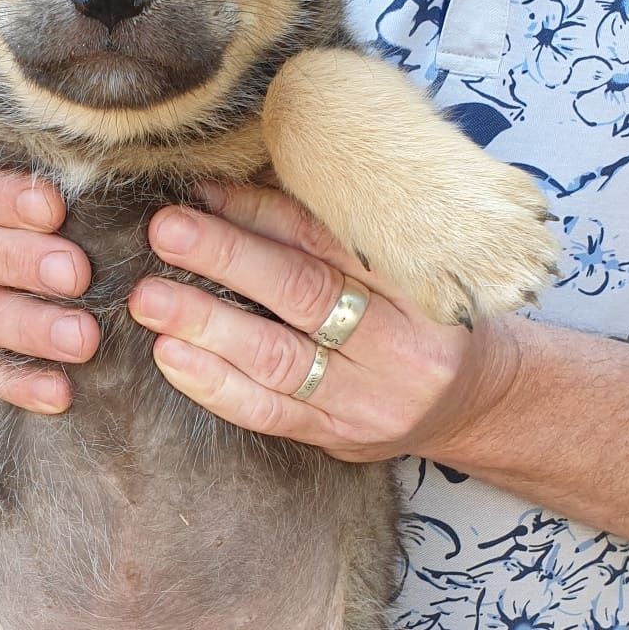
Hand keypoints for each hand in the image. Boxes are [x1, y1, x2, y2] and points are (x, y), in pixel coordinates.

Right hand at [0, 171, 96, 412]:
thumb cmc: (33, 225)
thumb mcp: (37, 200)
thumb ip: (61, 195)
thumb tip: (108, 191)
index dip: (7, 199)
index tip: (56, 209)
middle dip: (19, 261)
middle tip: (77, 275)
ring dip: (30, 327)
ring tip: (82, 339)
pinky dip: (21, 383)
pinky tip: (60, 392)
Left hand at [131, 183, 505, 463]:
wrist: (476, 400)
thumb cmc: (424, 316)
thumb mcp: (402, 265)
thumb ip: (333, 232)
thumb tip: (227, 193)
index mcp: (421, 282)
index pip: (333, 240)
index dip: (262, 213)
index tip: (203, 191)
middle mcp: (402, 342)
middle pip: (305, 294)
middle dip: (228, 259)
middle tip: (166, 232)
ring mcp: (370, 398)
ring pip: (279, 359)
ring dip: (207, 325)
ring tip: (151, 299)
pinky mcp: (340, 437)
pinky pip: (270, 413)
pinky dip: (216, 384)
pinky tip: (173, 357)